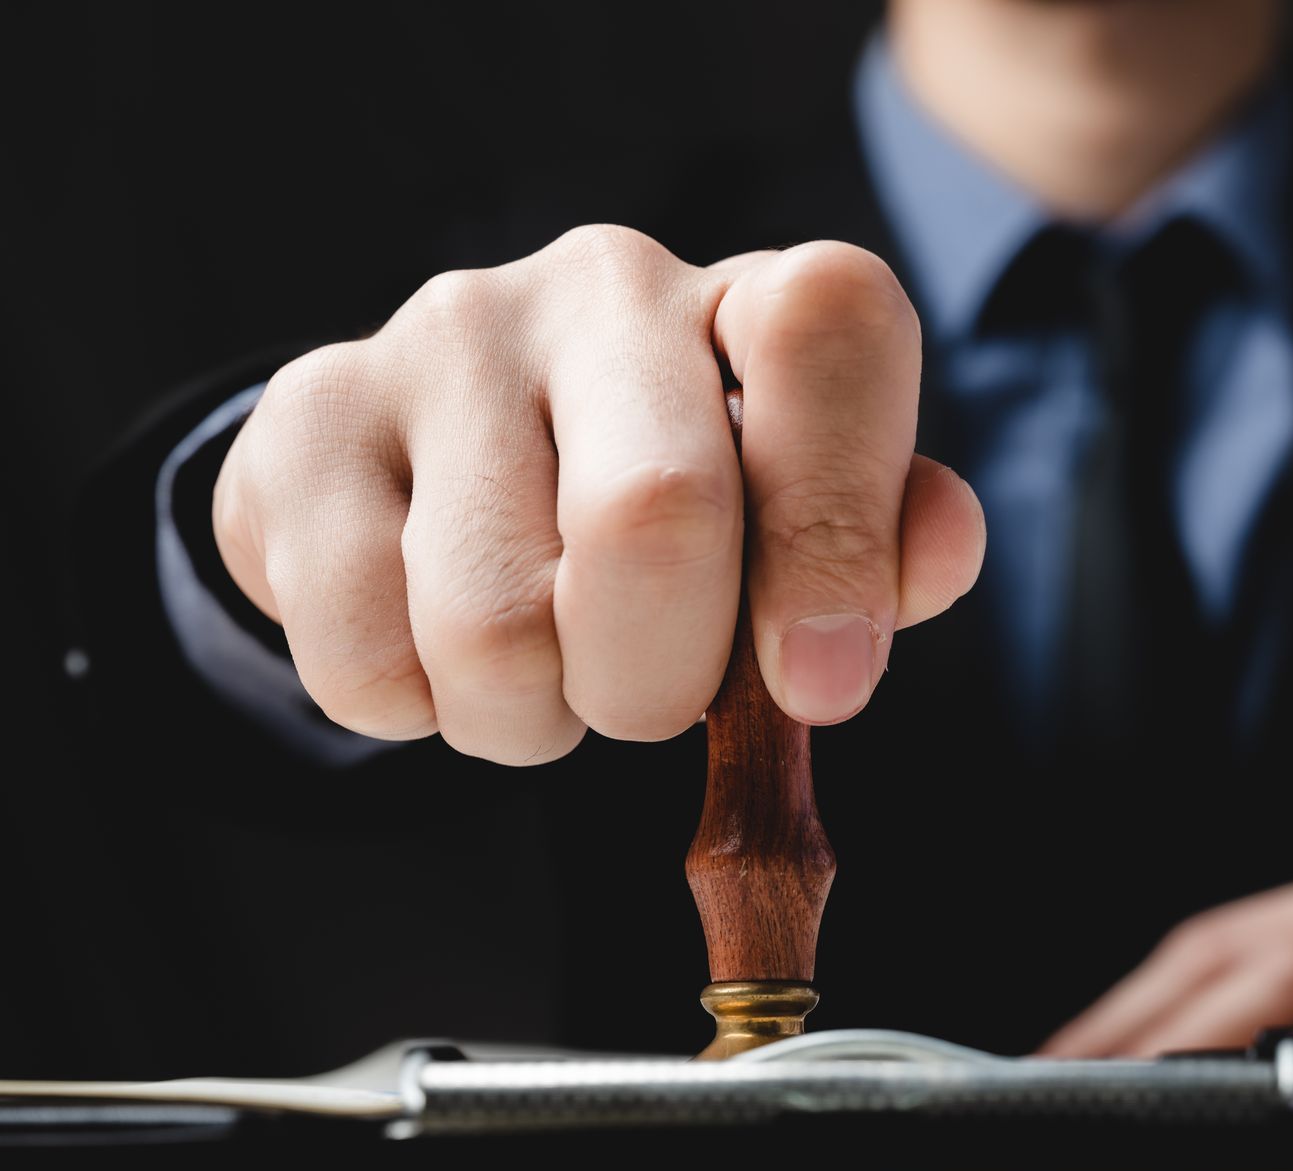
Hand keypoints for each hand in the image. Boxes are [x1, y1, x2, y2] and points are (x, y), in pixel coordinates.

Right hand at [213, 227, 984, 763]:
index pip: (831, 336)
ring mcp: (444, 339)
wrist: (453, 468)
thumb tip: (938, 550)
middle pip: (651, 514)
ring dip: (531, 713)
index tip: (819, 683)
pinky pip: (365, 655)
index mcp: (754, 302)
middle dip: (657, 681)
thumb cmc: (669, 508)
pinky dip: (416, 709)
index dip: (838, 533)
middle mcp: (605, 286)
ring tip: (540, 668)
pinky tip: (432, 643)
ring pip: (493, 624)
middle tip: (645, 700)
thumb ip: (879, 543)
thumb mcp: (792, 522)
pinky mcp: (307, 420)